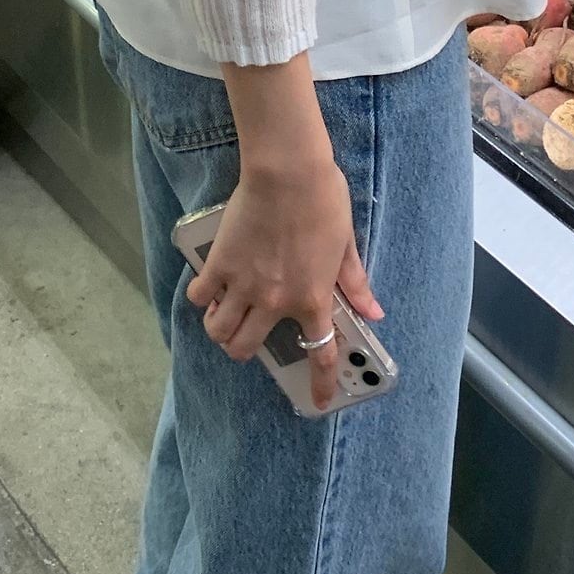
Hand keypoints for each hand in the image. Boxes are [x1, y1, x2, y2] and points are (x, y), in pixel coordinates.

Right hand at [186, 157, 381, 409]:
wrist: (288, 171)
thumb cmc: (323, 200)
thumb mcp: (346, 243)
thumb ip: (354, 282)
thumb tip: (374, 312)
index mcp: (312, 298)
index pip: (318, 353)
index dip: (318, 384)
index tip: (317, 403)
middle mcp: (275, 300)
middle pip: (246, 348)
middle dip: (243, 351)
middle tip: (246, 337)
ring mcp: (244, 284)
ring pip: (219, 331)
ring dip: (220, 331)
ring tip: (224, 318)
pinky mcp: (220, 264)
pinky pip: (199, 296)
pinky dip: (202, 297)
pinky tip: (209, 287)